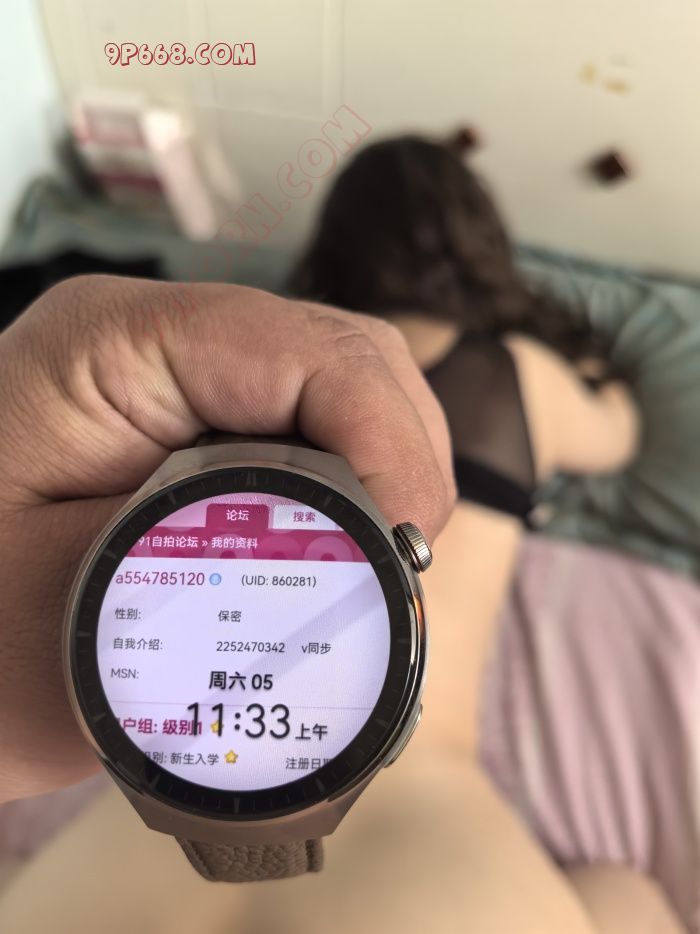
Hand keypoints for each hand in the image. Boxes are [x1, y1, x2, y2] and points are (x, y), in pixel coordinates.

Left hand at [0, 275, 454, 801]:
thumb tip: (369, 584)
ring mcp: (192, 380)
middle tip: (400, 566)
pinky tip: (353, 546)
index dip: (388, 441)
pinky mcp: (210, 425)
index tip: (407, 550)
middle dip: (402, 458)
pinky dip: (360, 487)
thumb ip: (210, 589)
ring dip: (389, 473)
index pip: (310, 351)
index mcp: (114, 346)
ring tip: (384, 562)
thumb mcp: (63, 618)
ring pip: (349, 392)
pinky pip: (320, 431)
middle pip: (349, 359)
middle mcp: (167, 341)